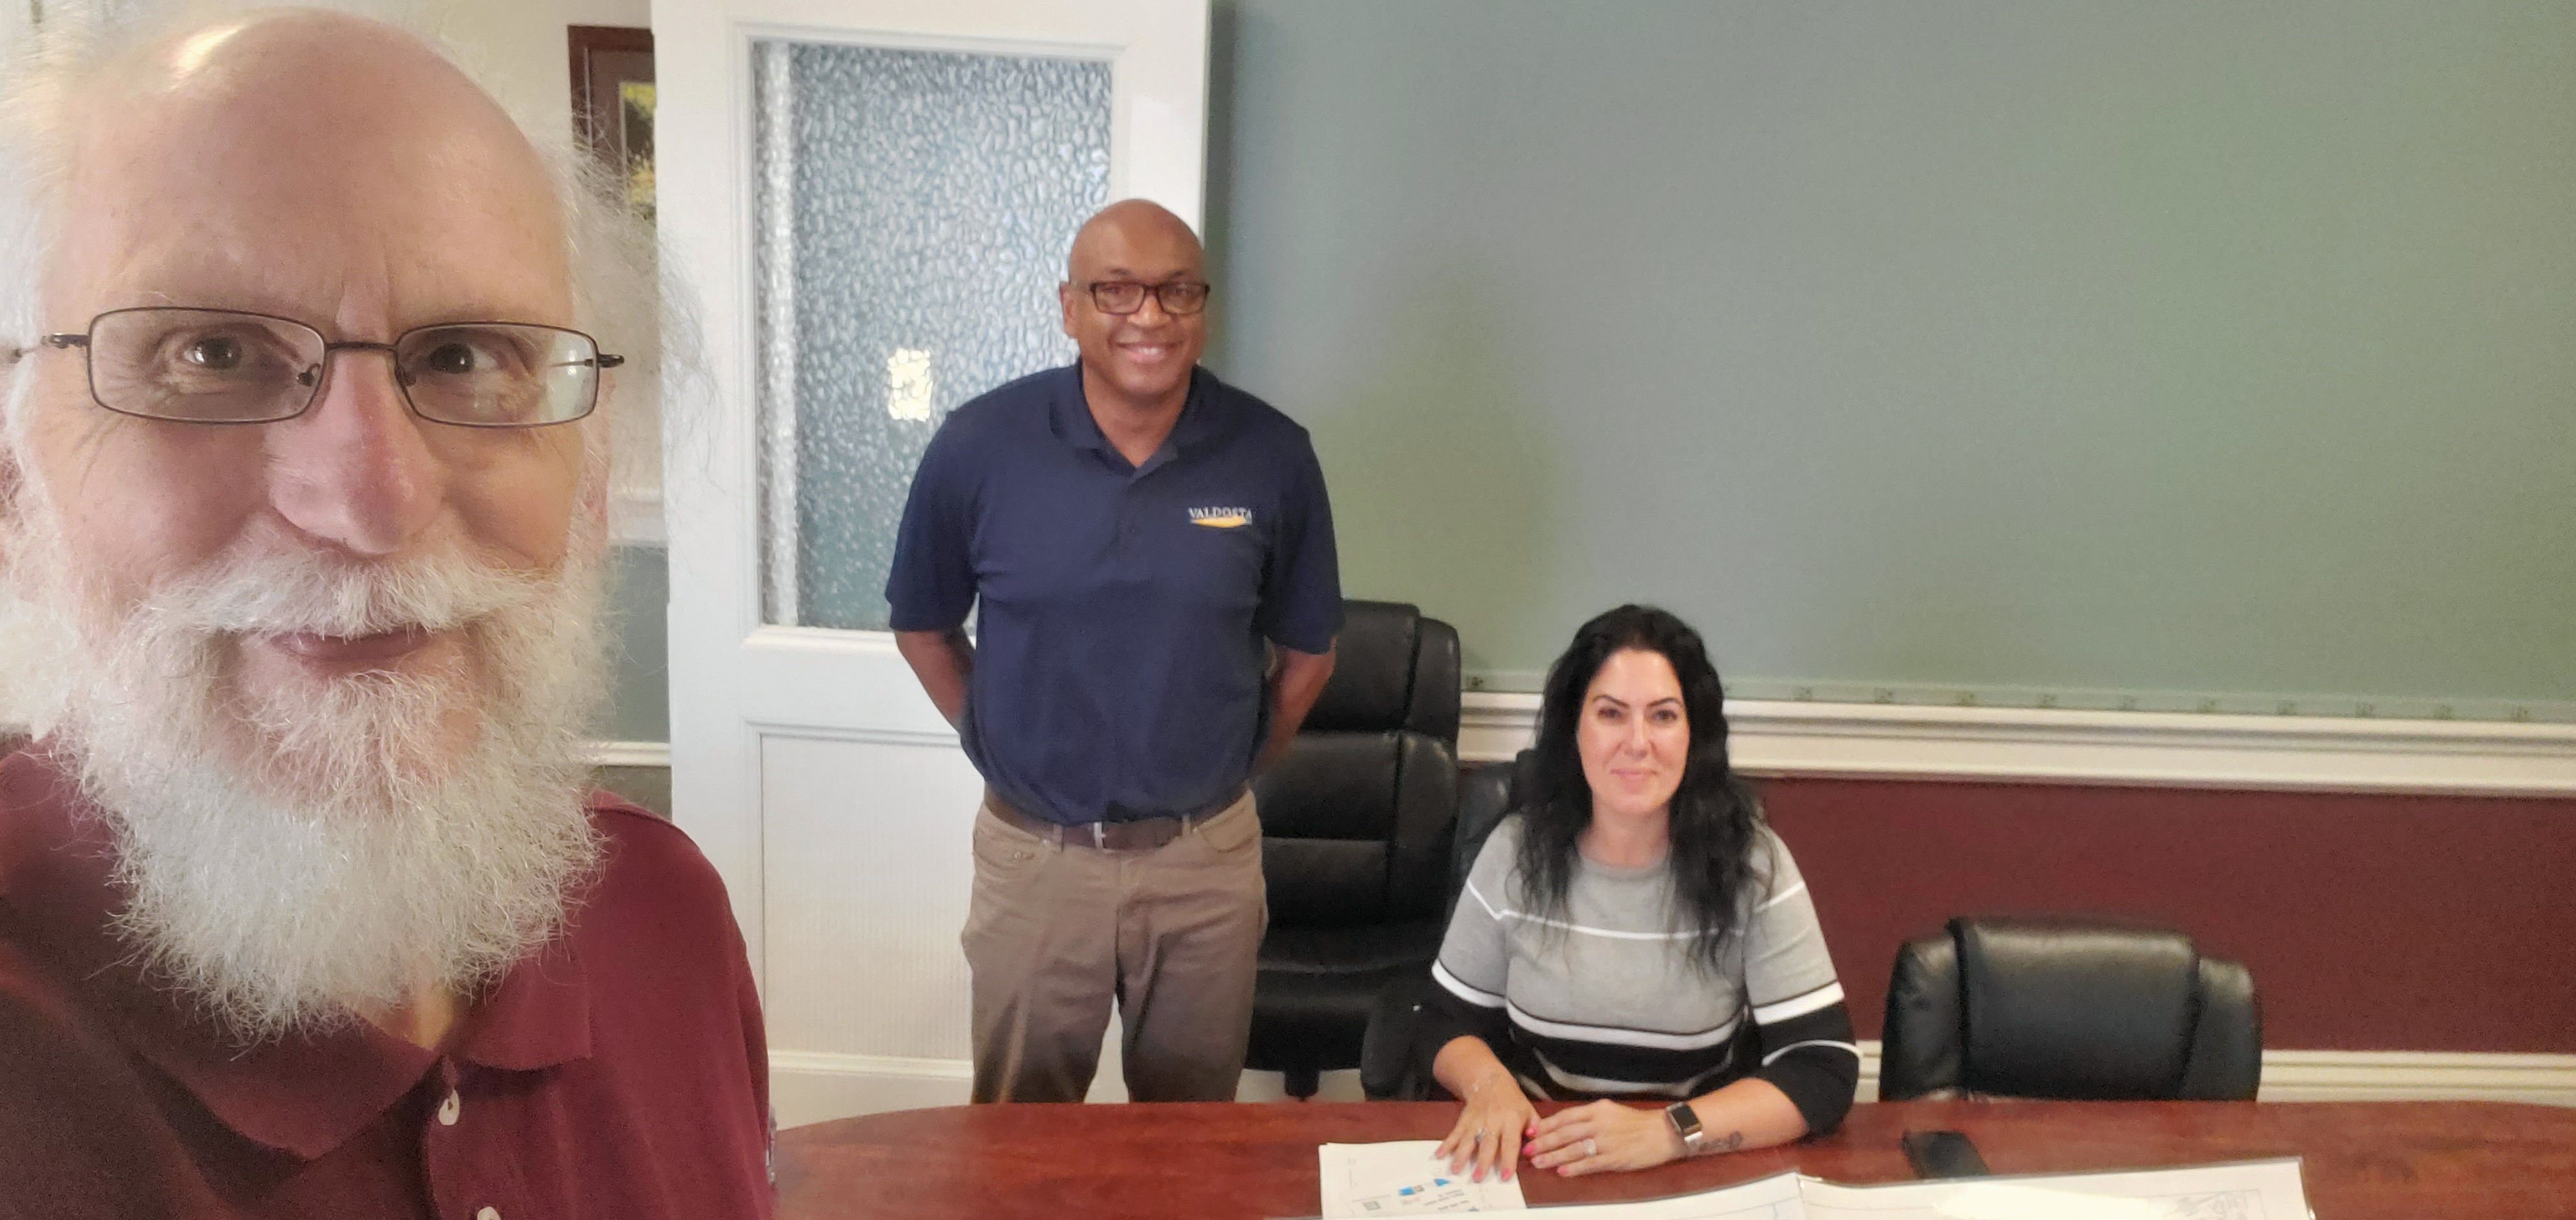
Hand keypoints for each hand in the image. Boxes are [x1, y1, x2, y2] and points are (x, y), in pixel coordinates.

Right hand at [1434, 1073, 1539, 1183]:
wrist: (1490, 1080)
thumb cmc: (1512, 1100)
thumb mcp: (1528, 1109)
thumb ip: (1535, 1126)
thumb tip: (1537, 1142)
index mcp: (1511, 1120)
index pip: (1510, 1143)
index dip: (1508, 1160)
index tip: (1505, 1176)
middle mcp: (1493, 1121)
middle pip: (1487, 1143)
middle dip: (1482, 1161)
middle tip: (1478, 1178)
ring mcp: (1477, 1120)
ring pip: (1469, 1139)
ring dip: (1461, 1155)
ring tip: (1456, 1170)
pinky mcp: (1465, 1119)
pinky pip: (1455, 1132)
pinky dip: (1447, 1144)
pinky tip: (1440, 1155)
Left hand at [1525, 1100, 1687, 1176]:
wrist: (1663, 1131)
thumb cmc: (1636, 1123)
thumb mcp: (1611, 1111)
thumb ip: (1589, 1117)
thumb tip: (1564, 1126)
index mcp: (1597, 1109)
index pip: (1565, 1117)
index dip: (1546, 1125)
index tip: (1531, 1132)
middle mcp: (1600, 1123)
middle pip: (1565, 1133)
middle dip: (1544, 1142)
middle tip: (1528, 1150)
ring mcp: (1607, 1141)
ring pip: (1574, 1149)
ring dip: (1554, 1156)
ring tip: (1539, 1162)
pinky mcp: (1615, 1158)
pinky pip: (1590, 1164)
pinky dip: (1575, 1168)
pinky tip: (1562, 1172)